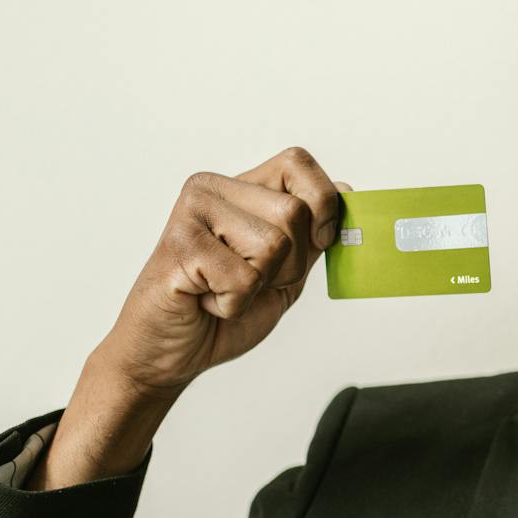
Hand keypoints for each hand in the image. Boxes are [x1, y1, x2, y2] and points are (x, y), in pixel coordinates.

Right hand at [93, 146, 351, 395]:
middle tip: (250, 281)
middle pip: (294, 212)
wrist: (169, 353)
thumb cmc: (220, 314)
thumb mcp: (285, 272)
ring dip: (259, 285)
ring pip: (274, 244)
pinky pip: (242, 278)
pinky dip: (233, 305)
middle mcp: (211, 189)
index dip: (322, 204)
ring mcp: (191, 213)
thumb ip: (312, 235)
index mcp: (239, 188)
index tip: (318, 239)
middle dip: (290, 265)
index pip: (297, 163)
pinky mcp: (179, 245)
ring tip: (224, 290)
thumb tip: (348, 192)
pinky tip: (206, 300)